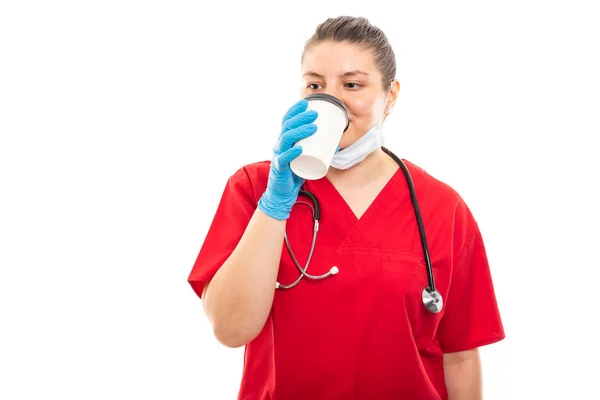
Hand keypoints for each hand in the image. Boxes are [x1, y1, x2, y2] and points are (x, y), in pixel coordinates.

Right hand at [258, 99, 317, 220]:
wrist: (283, 192)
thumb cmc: (295, 172)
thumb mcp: (307, 157)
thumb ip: (319, 150)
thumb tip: (337, 143)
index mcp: (284, 140)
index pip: (286, 120)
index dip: (294, 110)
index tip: (306, 103)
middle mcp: (279, 144)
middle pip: (287, 126)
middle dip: (301, 118)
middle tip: (315, 114)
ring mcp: (278, 155)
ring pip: (286, 139)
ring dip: (299, 131)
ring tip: (313, 127)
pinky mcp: (280, 168)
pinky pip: (284, 159)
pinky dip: (292, 153)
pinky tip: (299, 149)